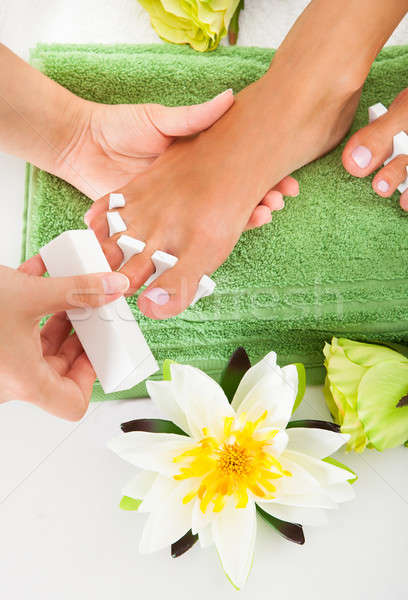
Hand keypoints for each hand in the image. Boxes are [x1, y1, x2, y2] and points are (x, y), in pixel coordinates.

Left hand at [0, 45, 296, 228]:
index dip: (262, 176)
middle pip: (233, 198)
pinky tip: (227, 237)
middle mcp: (191, 190)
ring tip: (264, 213)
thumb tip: (231, 99)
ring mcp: (176, 211)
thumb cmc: (120, 127)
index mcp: (196, 164)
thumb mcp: (159, 119)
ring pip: (216, 220)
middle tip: (279, 199)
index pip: (238, 172)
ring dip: (243, 219)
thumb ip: (192, 117)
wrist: (82, 146)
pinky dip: (207, 241)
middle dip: (261, 199)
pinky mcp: (157, 228)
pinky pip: (185, 239)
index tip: (285, 180)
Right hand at [0, 256, 128, 419]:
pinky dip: (33, 303)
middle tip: (94, 310)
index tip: (99, 348)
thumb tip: (111, 287)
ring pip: (38, 344)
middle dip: (78, 334)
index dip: (92, 377)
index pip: (72, 404)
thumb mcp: (28, 294)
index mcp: (24, 380)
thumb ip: (76, 291)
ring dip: (57, 315)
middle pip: (58, 368)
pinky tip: (40, 273)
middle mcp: (11, 377)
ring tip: (71, 288)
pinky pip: (18, 327)